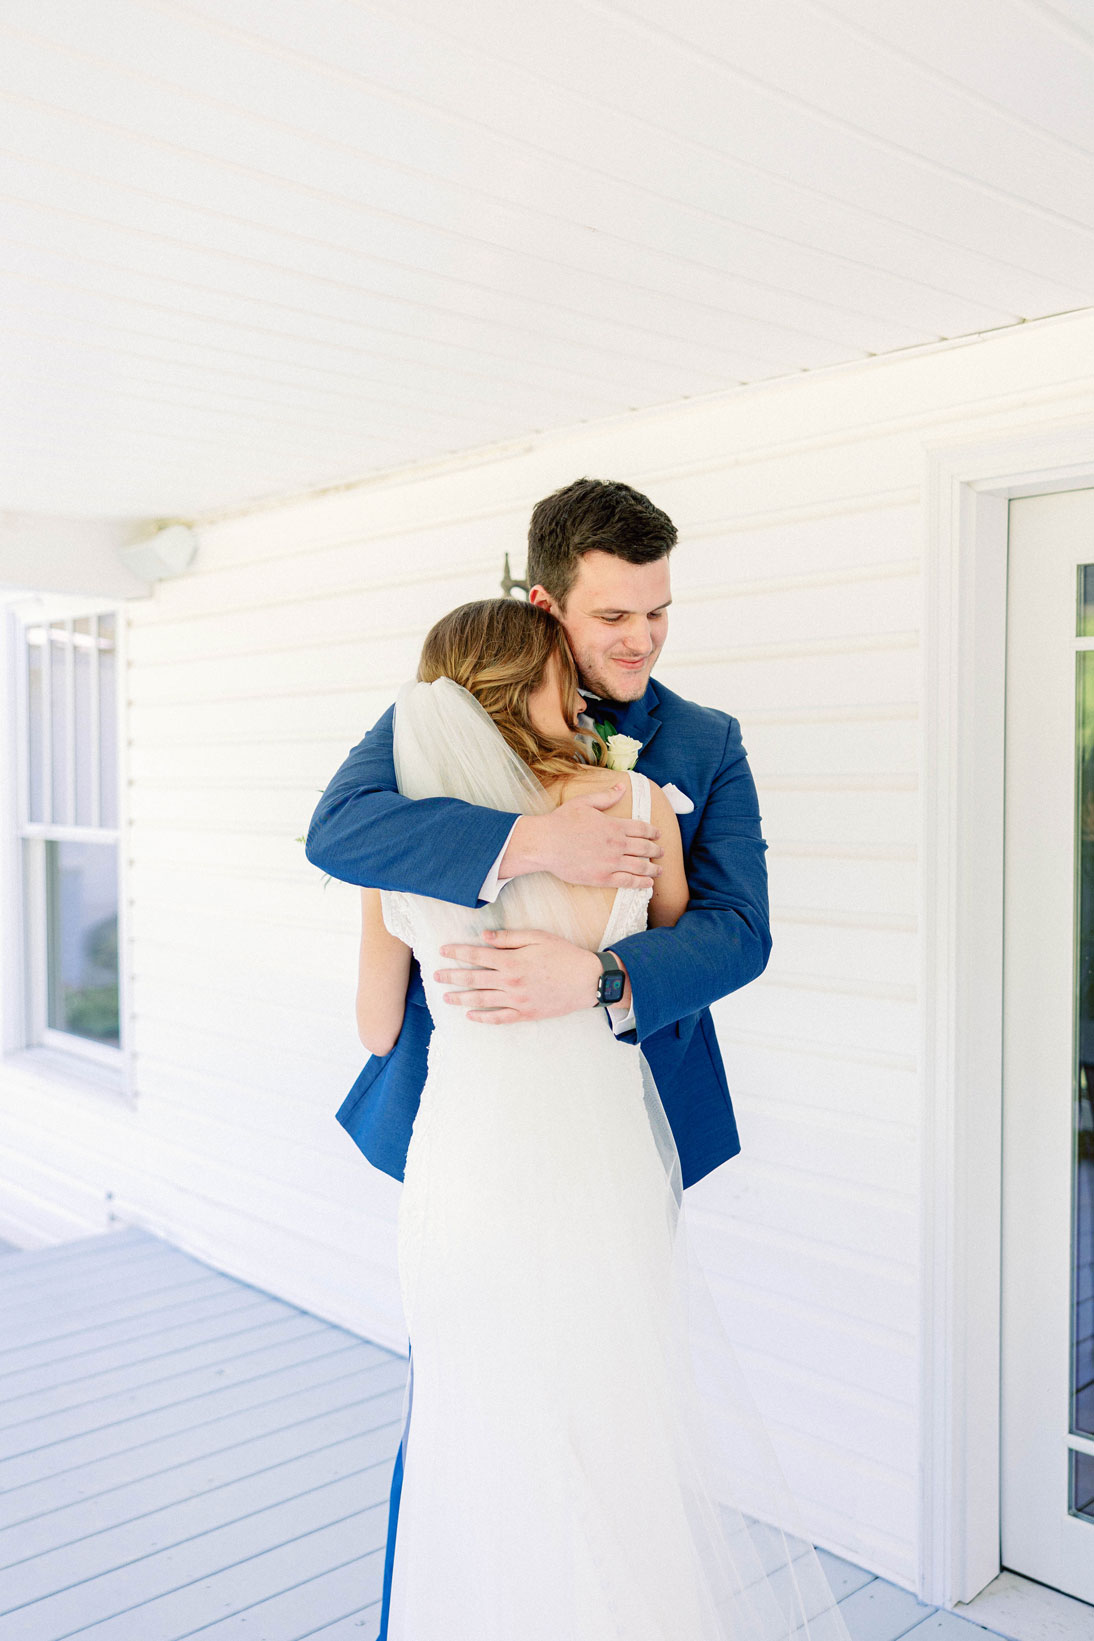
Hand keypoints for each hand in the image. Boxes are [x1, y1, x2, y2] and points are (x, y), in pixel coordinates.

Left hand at [434, 928, 605, 1022]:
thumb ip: (509, 938)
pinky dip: (483, 1018)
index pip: (477, 956)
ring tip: (446, 997)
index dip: (457, 953)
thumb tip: (485, 937)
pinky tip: (471, 1016)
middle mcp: (510, 983)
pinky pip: (500, 1018)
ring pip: (482, 1001)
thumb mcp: (538, 937)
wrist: (588, 980)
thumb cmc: (565, 955)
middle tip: (435, 976)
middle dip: (452, 976)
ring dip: (461, 999)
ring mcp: (517, 1001)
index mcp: (512, 961)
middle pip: (474, 979)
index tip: (443, 952)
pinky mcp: (526, 1014)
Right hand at [500, 787, 663, 889]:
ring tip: (659, 871)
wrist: (546, 843)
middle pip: (645, 848)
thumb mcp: (585, 802)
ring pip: (640, 866)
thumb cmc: (562, 821)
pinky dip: (641, 883)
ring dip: (653, 869)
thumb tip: (622, 786)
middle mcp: (617, 844)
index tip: (658, 835)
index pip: (642, 829)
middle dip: (656, 851)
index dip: (653, 832)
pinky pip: (628, 882)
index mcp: (614, 825)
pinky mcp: (603, 878)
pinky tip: (648, 884)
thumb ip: (606, 796)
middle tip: (662, 853)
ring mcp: (611, 862)